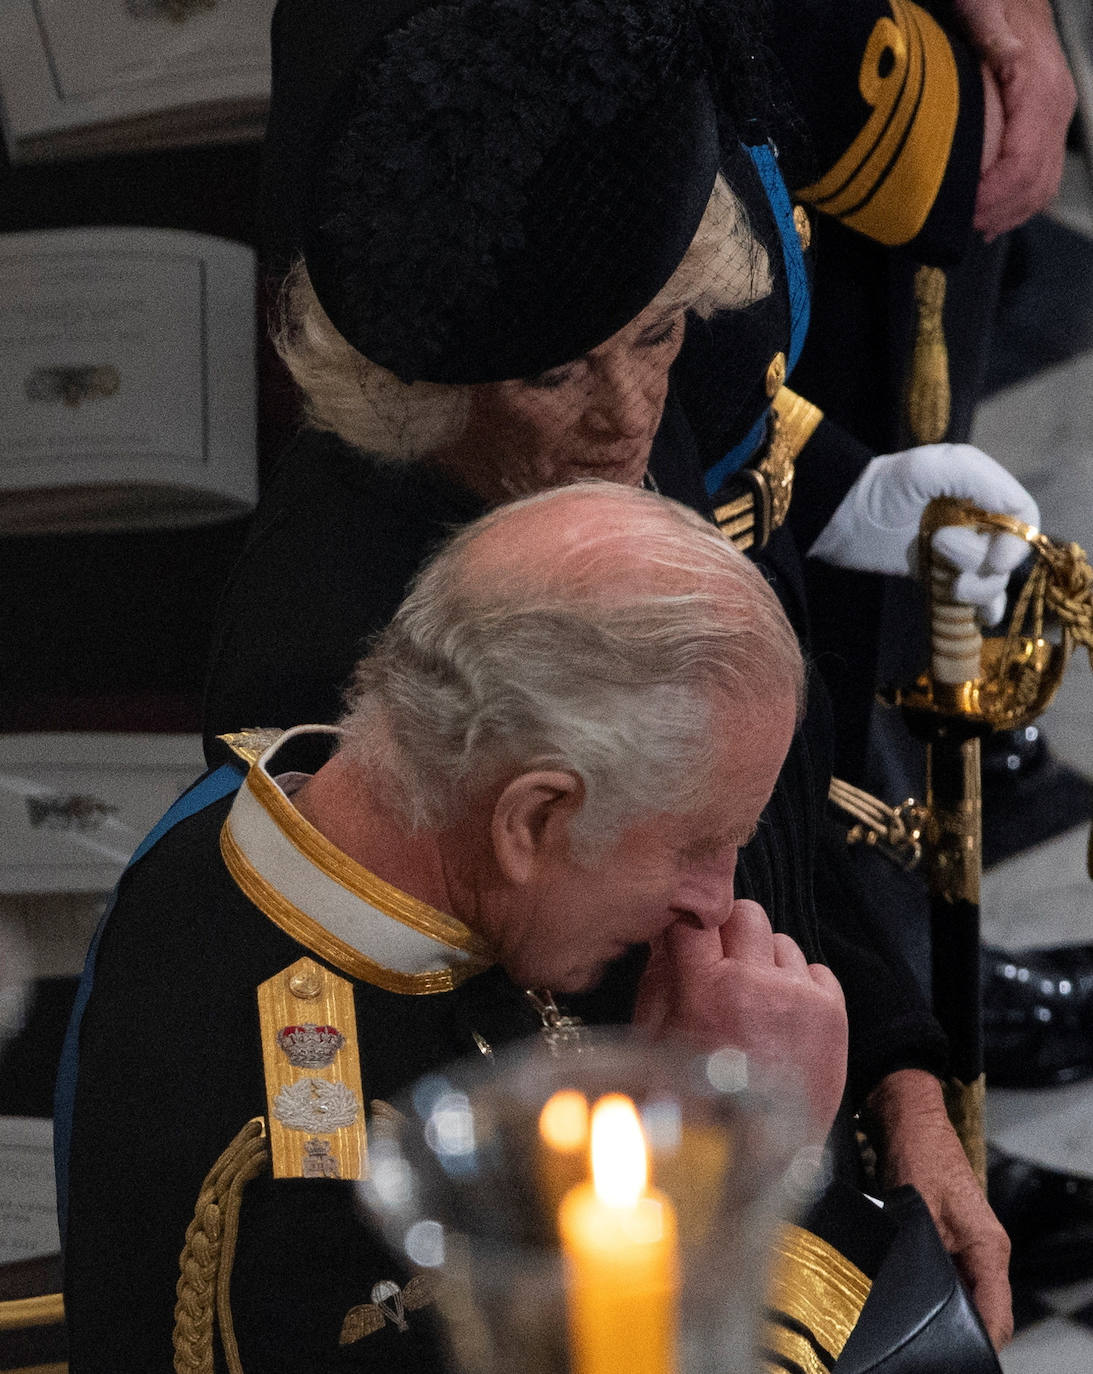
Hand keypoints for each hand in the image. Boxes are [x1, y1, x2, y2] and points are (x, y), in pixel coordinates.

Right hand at [634, 899, 847, 1135]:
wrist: (759, 1158)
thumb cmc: (698, 1105)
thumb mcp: (656, 1042)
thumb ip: (659, 979)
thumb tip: (667, 934)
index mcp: (704, 988)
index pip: (696, 917)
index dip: (691, 925)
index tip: (690, 938)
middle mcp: (755, 983)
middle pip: (745, 914)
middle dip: (731, 935)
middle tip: (724, 968)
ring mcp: (799, 996)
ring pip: (781, 940)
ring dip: (766, 962)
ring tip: (756, 1005)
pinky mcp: (833, 1012)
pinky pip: (814, 968)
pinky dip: (799, 985)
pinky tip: (783, 1019)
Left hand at [807, 443, 1038, 623]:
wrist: (839, 518)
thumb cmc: (882, 487)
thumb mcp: (929, 468)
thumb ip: (977, 479)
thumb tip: (1017, 511)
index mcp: (980, 491)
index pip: (1024, 518)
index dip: (1017, 543)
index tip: (995, 558)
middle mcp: (975, 522)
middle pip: (1008, 555)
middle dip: (982, 563)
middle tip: (940, 548)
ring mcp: (957, 552)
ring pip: (992, 581)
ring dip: (977, 590)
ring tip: (945, 583)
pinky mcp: (938, 577)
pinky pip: (974, 601)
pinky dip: (981, 611)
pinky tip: (977, 619)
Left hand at [864, 1069, 1012, 1349]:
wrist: (910, 1120)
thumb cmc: (916, 1155)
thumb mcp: (917, 1211)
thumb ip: (926, 1258)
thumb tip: (922, 1298)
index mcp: (988, 1247)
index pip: (996, 1315)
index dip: (976, 1338)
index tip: (949, 1349)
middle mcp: (988, 1250)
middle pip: (986, 1312)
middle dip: (960, 1329)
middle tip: (924, 1337)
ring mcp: (973, 1245)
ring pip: (970, 1297)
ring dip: (948, 1309)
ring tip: (916, 1316)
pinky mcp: (956, 1239)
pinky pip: (955, 1278)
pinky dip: (939, 1290)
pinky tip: (913, 1291)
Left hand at [954, 0, 1076, 239]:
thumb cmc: (994, 0)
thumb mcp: (986, 5)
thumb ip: (992, 28)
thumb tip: (1008, 53)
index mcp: (1042, 89)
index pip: (1024, 163)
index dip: (993, 197)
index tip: (962, 212)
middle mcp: (1057, 107)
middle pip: (1036, 183)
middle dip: (997, 213)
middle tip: (958, 228)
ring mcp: (1056, 119)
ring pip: (1043, 186)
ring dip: (1008, 214)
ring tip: (972, 228)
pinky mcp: (1047, 127)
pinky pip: (1042, 176)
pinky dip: (1018, 204)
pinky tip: (991, 219)